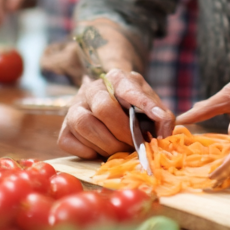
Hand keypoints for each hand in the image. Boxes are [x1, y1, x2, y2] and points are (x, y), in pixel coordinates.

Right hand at [58, 68, 175, 158]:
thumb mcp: (149, 103)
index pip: (129, 88)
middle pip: (103, 108)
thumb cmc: (131, 106)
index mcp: (117, 78)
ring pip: (84, 125)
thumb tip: (166, 134)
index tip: (158, 118)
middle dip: (122, 131)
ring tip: (119, 150)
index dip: (144, 104)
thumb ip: (161, 116)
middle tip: (134, 144)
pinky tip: (100, 150)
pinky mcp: (64, 128)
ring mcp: (74, 108)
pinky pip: (69, 142)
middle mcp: (92, 89)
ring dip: (106, 144)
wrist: (106, 102)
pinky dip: (87, 151)